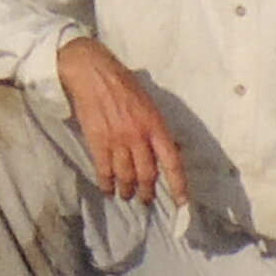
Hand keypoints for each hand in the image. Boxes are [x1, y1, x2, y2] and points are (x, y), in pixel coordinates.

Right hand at [50, 36, 186, 208]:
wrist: (93, 73)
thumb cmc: (124, 84)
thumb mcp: (150, 104)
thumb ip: (157, 128)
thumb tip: (170, 149)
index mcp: (155, 125)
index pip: (171, 161)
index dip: (178, 184)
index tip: (182, 201)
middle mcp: (138, 136)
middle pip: (147, 175)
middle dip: (147, 192)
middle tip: (146, 200)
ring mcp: (117, 140)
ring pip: (126, 176)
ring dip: (127, 190)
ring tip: (126, 195)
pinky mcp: (97, 141)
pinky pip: (104, 171)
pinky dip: (106, 183)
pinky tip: (108, 188)